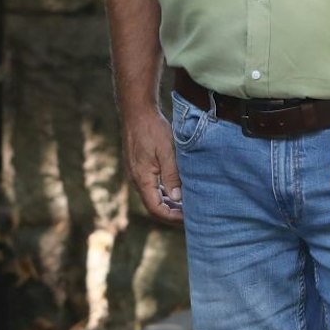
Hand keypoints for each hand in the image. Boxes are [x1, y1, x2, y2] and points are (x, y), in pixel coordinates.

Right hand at [122, 106, 182, 223]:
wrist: (136, 111)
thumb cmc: (152, 129)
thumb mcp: (166, 151)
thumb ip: (171, 175)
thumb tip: (177, 198)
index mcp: (142, 179)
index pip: (156, 209)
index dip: (173, 217)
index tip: (189, 217)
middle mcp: (137, 180)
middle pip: (154, 206)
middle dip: (172, 213)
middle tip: (192, 214)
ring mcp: (136, 174)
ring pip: (153, 197)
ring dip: (169, 203)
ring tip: (187, 204)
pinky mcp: (139, 168)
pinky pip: (151, 187)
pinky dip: (164, 192)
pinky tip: (177, 189)